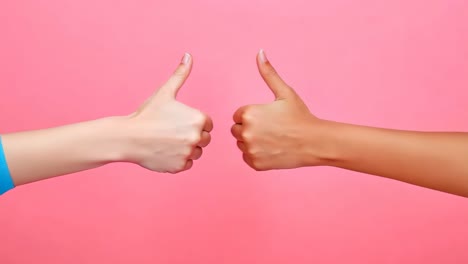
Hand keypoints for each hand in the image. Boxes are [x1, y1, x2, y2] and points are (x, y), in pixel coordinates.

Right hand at [122, 53, 212, 172]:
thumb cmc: (147, 114)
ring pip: (196, 152)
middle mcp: (196, 137)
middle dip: (191, 136)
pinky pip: (187, 164)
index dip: (193, 122)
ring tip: (168, 141)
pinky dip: (178, 160)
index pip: (207, 124)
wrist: (128, 137)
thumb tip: (188, 55)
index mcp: (198, 119)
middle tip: (172, 132)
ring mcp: (188, 153)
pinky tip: (164, 151)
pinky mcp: (180, 167)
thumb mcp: (165, 92)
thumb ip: (180, 75)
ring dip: (186, 148)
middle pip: (204, 139)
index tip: (178, 122)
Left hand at [231, 50, 325, 170]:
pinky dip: (257, 156)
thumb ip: (268, 73)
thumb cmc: (300, 116)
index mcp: (248, 113)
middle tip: (271, 130)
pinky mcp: (255, 164)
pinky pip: (248, 158)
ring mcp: (250, 150)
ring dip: (253, 143)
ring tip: (273, 140)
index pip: (239, 116)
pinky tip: (272, 151)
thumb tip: (260, 51)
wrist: (315, 143)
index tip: (269, 119)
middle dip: (250, 129)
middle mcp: (245, 132)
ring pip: (242, 145)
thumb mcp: (284, 93)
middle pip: (237, 130)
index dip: (254, 116)